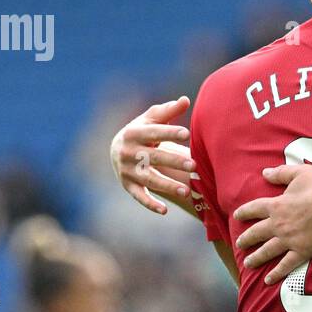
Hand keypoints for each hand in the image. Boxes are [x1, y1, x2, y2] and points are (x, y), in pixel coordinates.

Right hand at [109, 97, 194, 213]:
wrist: (117, 150)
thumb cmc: (142, 132)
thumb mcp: (150, 119)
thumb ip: (168, 111)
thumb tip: (186, 100)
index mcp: (134, 133)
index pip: (154, 132)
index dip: (169, 133)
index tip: (187, 134)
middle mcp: (128, 152)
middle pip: (153, 157)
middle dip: (173, 161)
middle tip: (193, 164)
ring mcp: (127, 171)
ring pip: (149, 180)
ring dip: (167, 186)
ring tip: (186, 191)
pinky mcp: (128, 186)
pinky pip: (139, 196)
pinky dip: (150, 204)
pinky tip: (164, 211)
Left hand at [234, 164, 311, 282]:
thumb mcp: (299, 173)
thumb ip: (280, 173)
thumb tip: (265, 172)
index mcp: (276, 205)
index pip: (254, 209)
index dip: (244, 212)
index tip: (237, 216)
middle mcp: (278, 224)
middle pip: (256, 233)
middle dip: (246, 239)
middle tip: (239, 244)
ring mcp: (289, 240)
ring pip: (267, 251)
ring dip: (255, 258)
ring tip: (247, 263)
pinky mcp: (302, 251)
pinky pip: (286, 265)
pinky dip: (276, 273)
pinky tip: (268, 280)